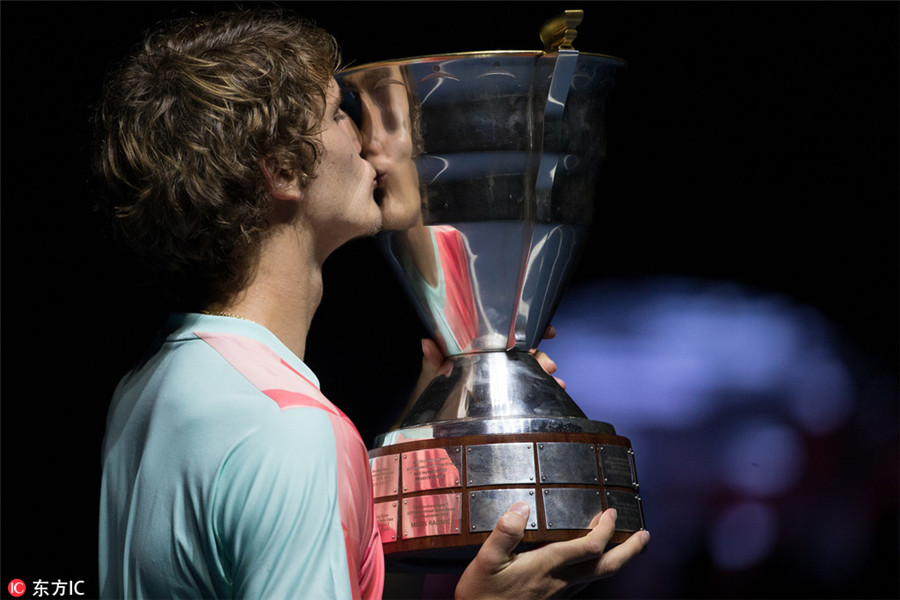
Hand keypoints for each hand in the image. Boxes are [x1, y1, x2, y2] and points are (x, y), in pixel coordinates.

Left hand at [402, 325, 565, 424]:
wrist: (430, 417)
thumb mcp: (431, 372)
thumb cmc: (430, 389)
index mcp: (476, 345)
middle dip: (540, 355)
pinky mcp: (504, 391)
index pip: (504, 330)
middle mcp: (491, 357)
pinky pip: (527, 385)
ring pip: (528, 367)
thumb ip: (433, 359)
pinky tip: (554, 391)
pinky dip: (543, 387)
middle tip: (548, 366)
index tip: (547, 330)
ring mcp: (499, 374)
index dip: (527, 327)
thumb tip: (427, 343)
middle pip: (522, 349)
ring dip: (544, 372)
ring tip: (554, 382)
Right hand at [455, 503, 649, 599]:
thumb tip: (523, 507)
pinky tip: (593, 564)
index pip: (588, 547)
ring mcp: (559, 593)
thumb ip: (505, 532)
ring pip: (598, 577)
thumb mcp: (485, 560)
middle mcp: (559, 581)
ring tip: (628, 545)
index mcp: (545, 566)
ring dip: (617, 560)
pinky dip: (597, 569)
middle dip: (629, 551)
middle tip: (645, 536)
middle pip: (605, 567)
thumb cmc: (481, 594)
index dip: (605, 529)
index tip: (610, 512)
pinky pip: (585, 584)